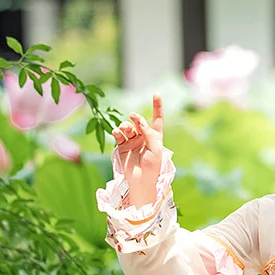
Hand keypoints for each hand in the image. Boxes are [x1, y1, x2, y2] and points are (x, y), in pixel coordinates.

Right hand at [111, 92, 164, 207]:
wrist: (141, 180)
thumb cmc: (152, 166)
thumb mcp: (155, 148)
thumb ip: (148, 132)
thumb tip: (139, 120)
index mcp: (155, 137)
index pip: (157, 119)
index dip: (157, 107)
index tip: (156, 93)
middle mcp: (144, 137)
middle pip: (139, 121)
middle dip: (136, 118)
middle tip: (133, 117)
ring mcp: (133, 141)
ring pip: (127, 127)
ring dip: (125, 125)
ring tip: (124, 129)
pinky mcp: (123, 146)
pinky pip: (118, 135)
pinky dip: (117, 132)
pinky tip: (117, 132)